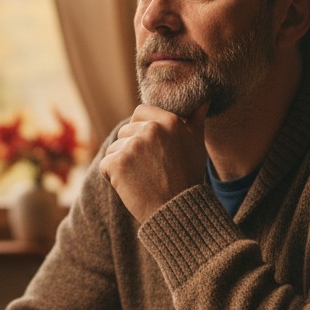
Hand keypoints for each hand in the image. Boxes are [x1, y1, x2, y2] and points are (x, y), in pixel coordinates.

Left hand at [99, 102, 208, 221]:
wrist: (178, 211)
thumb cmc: (188, 177)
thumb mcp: (196, 144)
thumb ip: (196, 118)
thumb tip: (203, 98)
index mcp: (169, 120)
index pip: (140, 112)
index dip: (140, 129)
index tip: (149, 148)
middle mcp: (150, 129)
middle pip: (125, 131)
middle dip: (131, 149)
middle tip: (149, 169)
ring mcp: (132, 146)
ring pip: (114, 148)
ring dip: (121, 163)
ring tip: (141, 178)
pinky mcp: (117, 163)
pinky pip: (106, 164)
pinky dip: (112, 177)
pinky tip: (130, 186)